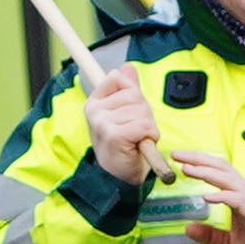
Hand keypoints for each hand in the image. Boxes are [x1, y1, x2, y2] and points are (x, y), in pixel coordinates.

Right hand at [82, 56, 158, 183]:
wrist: (121, 177)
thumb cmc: (124, 146)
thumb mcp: (125, 113)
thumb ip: (127, 89)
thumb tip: (128, 67)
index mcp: (94, 102)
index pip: (117, 77)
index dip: (132, 92)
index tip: (130, 110)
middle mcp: (94, 110)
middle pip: (134, 95)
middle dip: (144, 113)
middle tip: (136, 131)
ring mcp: (102, 123)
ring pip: (142, 111)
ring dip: (148, 127)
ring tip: (137, 139)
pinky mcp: (114, 135)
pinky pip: (144, 125)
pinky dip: (149, 136)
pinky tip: (139, 145)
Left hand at [168, 151, 244, 243]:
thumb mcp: (227, 243)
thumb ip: (209, 235)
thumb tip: (188, 229)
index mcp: (237, 194)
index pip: (217, 170)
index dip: (199, 162)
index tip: (179, 159)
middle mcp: (243, 191)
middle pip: (220, 167)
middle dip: (198, 159)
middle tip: (176, 154)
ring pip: (226, 179)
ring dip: (205, 172)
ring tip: (187, 169)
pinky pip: (236, 199)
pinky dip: (221, 196)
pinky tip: (205, 196)